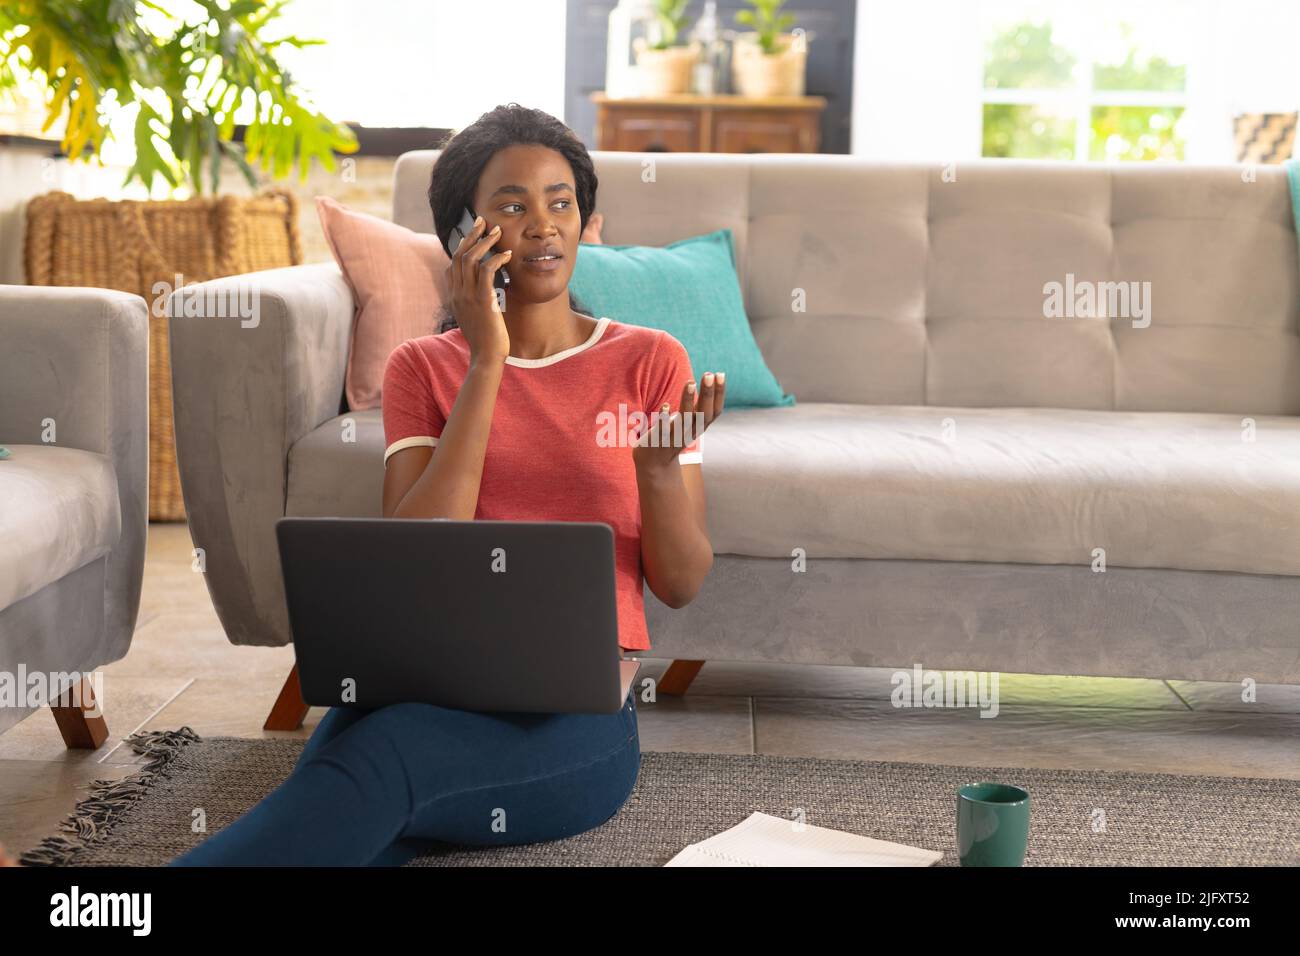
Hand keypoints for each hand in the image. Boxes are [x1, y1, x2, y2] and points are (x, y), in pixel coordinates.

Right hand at [448, 215, 511, 364]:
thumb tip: (486, 290)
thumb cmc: (486, 340)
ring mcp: (468, 296)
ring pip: (470, 258)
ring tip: (497, 231)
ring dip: (485, 241)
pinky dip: (497, 259)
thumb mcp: (476, 317)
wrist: (486, 358)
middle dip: (471, 235)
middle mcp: (457, 293)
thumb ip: (476, 301)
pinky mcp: (482, 300)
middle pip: (459, 255)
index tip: (473, 234)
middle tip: (483, 221)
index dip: (461, 246)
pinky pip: (487, 271)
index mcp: (454, 297)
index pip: (452, 265)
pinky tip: (507, 254)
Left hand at [633, 371, 725, 472]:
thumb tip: (711, 382)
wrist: (655, 466)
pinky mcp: (658, 441)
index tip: (720, 374)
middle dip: (707, 394)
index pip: (715, 411)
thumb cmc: (674, 436)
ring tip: (690, 382)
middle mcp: (690, 433)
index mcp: (699, 427)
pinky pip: (663, 431)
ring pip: (684, 420)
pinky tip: (666, 405)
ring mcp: (674, 438)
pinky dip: (665, 419)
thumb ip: (700, 406)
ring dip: (687, 402)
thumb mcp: (690, 423)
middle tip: (709, 374)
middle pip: (703, 414)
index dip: (719, 394)